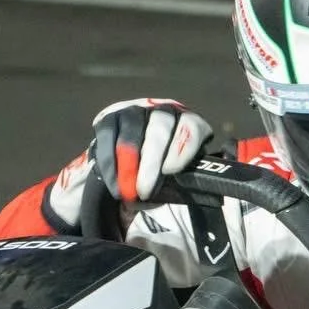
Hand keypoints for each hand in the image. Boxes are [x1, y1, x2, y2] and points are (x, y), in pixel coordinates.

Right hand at [43, 100, 213, 229]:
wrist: (114, 185)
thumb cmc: (150, 187)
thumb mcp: (171, 188)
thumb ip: (181, 186)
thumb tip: (198, 196)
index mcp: (188, 128)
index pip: (193, 127)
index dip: (184, 146)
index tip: (173, 170)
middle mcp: (164, 112)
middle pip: (163, 125)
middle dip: (154, 159)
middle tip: (145, 189)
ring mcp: (136, 112)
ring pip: (136, 128)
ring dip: (131, 160)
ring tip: (127, 188)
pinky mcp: (110, 119)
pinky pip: (110, 137)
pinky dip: (111, 161)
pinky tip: (112, 183)